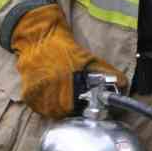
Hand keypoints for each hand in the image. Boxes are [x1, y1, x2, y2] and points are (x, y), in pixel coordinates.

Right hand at [11, 4, 126, 118]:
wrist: (38, 38)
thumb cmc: (64, 48)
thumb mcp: (89, 58)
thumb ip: (106, 73)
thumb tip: (124, 83)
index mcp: (67, 79)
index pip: (75, 107)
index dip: (80, 107)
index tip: (83, 104)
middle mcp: (50, 87)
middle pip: (62, 112)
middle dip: (69, 109)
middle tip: (73, 101)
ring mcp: (37, 91)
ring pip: (50, 112)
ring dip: (57, 109)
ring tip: (62, 98)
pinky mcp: (27, 93)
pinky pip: (38, 108)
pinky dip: (44, 106)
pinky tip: (50, 96)